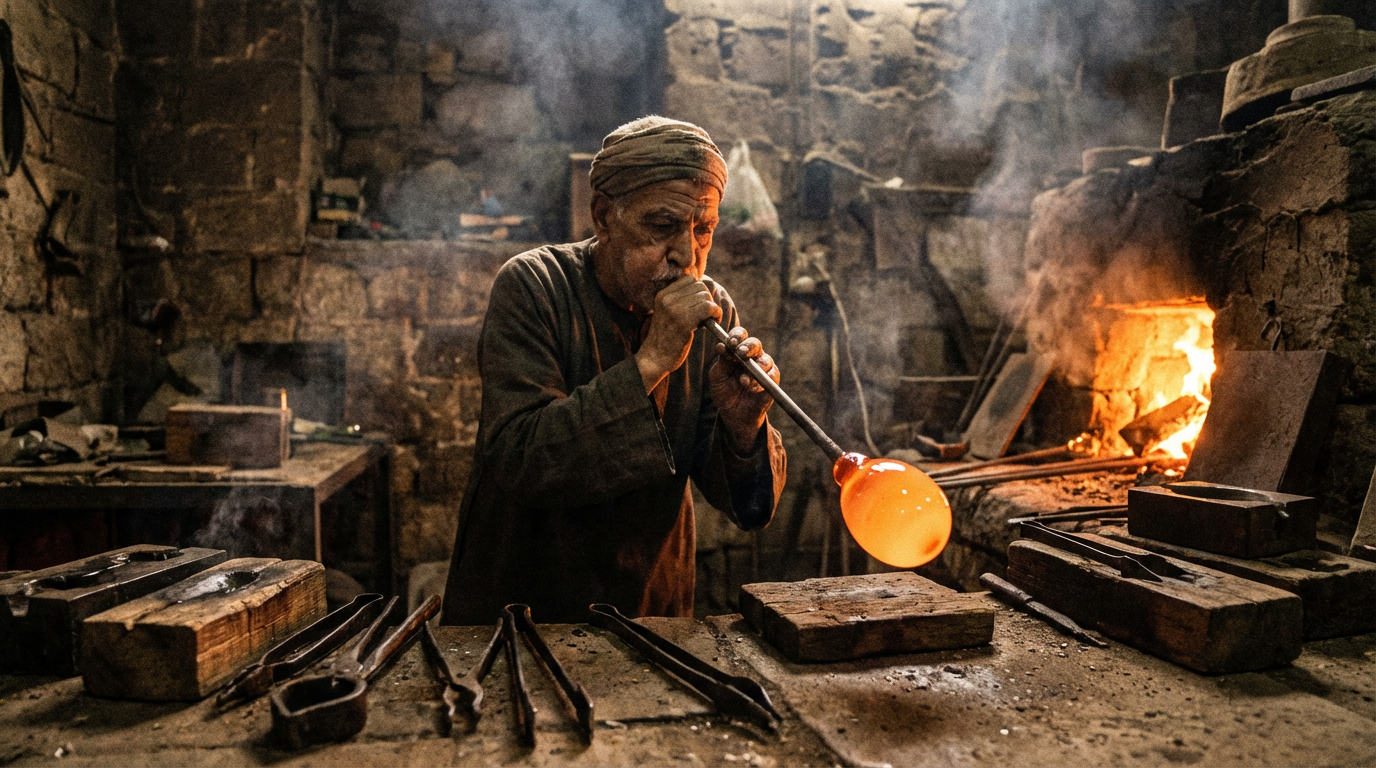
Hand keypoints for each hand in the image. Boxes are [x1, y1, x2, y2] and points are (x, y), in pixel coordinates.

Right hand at [636, 275, 721, 392]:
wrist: (654, 358)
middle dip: (707, 299)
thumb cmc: (665, 338)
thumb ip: (680, 300)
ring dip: (712, 308)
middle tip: (707, 314)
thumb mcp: (668, 313)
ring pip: (705, 297)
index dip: (700, 291)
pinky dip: (716, 313)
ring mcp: (675, 309)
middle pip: (700, 286)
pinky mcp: (684, 321)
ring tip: (709, 320)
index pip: (690, 279)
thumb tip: (704, 292)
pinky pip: (709, 308)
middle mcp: (667, 298)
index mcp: (663, 294)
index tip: (700, 304)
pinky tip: (713, 322)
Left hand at [709, 326, 778, 453]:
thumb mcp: (717, 376)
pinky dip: (759, 382)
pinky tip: (749, 387)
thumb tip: (721, 345)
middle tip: (740, 352)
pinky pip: (771, 376)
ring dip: (753, 368)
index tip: (731, 342)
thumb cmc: (724, 392)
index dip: (737, 335)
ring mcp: (764, 368)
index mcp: (738, 351)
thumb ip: (721, 361)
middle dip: (748, 346)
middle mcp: (753, 357)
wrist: (732, 414)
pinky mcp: (772, 382)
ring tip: (742, 380)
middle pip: (755, 343)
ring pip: (765, 360)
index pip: (740, 336)